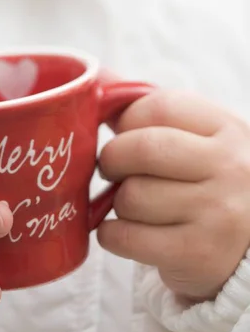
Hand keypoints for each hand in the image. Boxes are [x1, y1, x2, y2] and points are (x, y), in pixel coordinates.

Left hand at [98, 90, 249, 300]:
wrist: (249, 248)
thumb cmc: (212, 186)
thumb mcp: (204, 142)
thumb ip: (156, 113)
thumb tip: (98, 77)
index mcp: (229, 130)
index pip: (160, 107)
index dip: (127, 120)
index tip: (124, 135)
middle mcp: (230, 168)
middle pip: (142, 149)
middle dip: (112, 159)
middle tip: (113, 170)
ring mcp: (217, 213)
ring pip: (131, 196)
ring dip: (116, 203)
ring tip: (132, 206)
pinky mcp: (197, 254)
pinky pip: (126, 236)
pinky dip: (111, 234)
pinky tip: (124, 232)